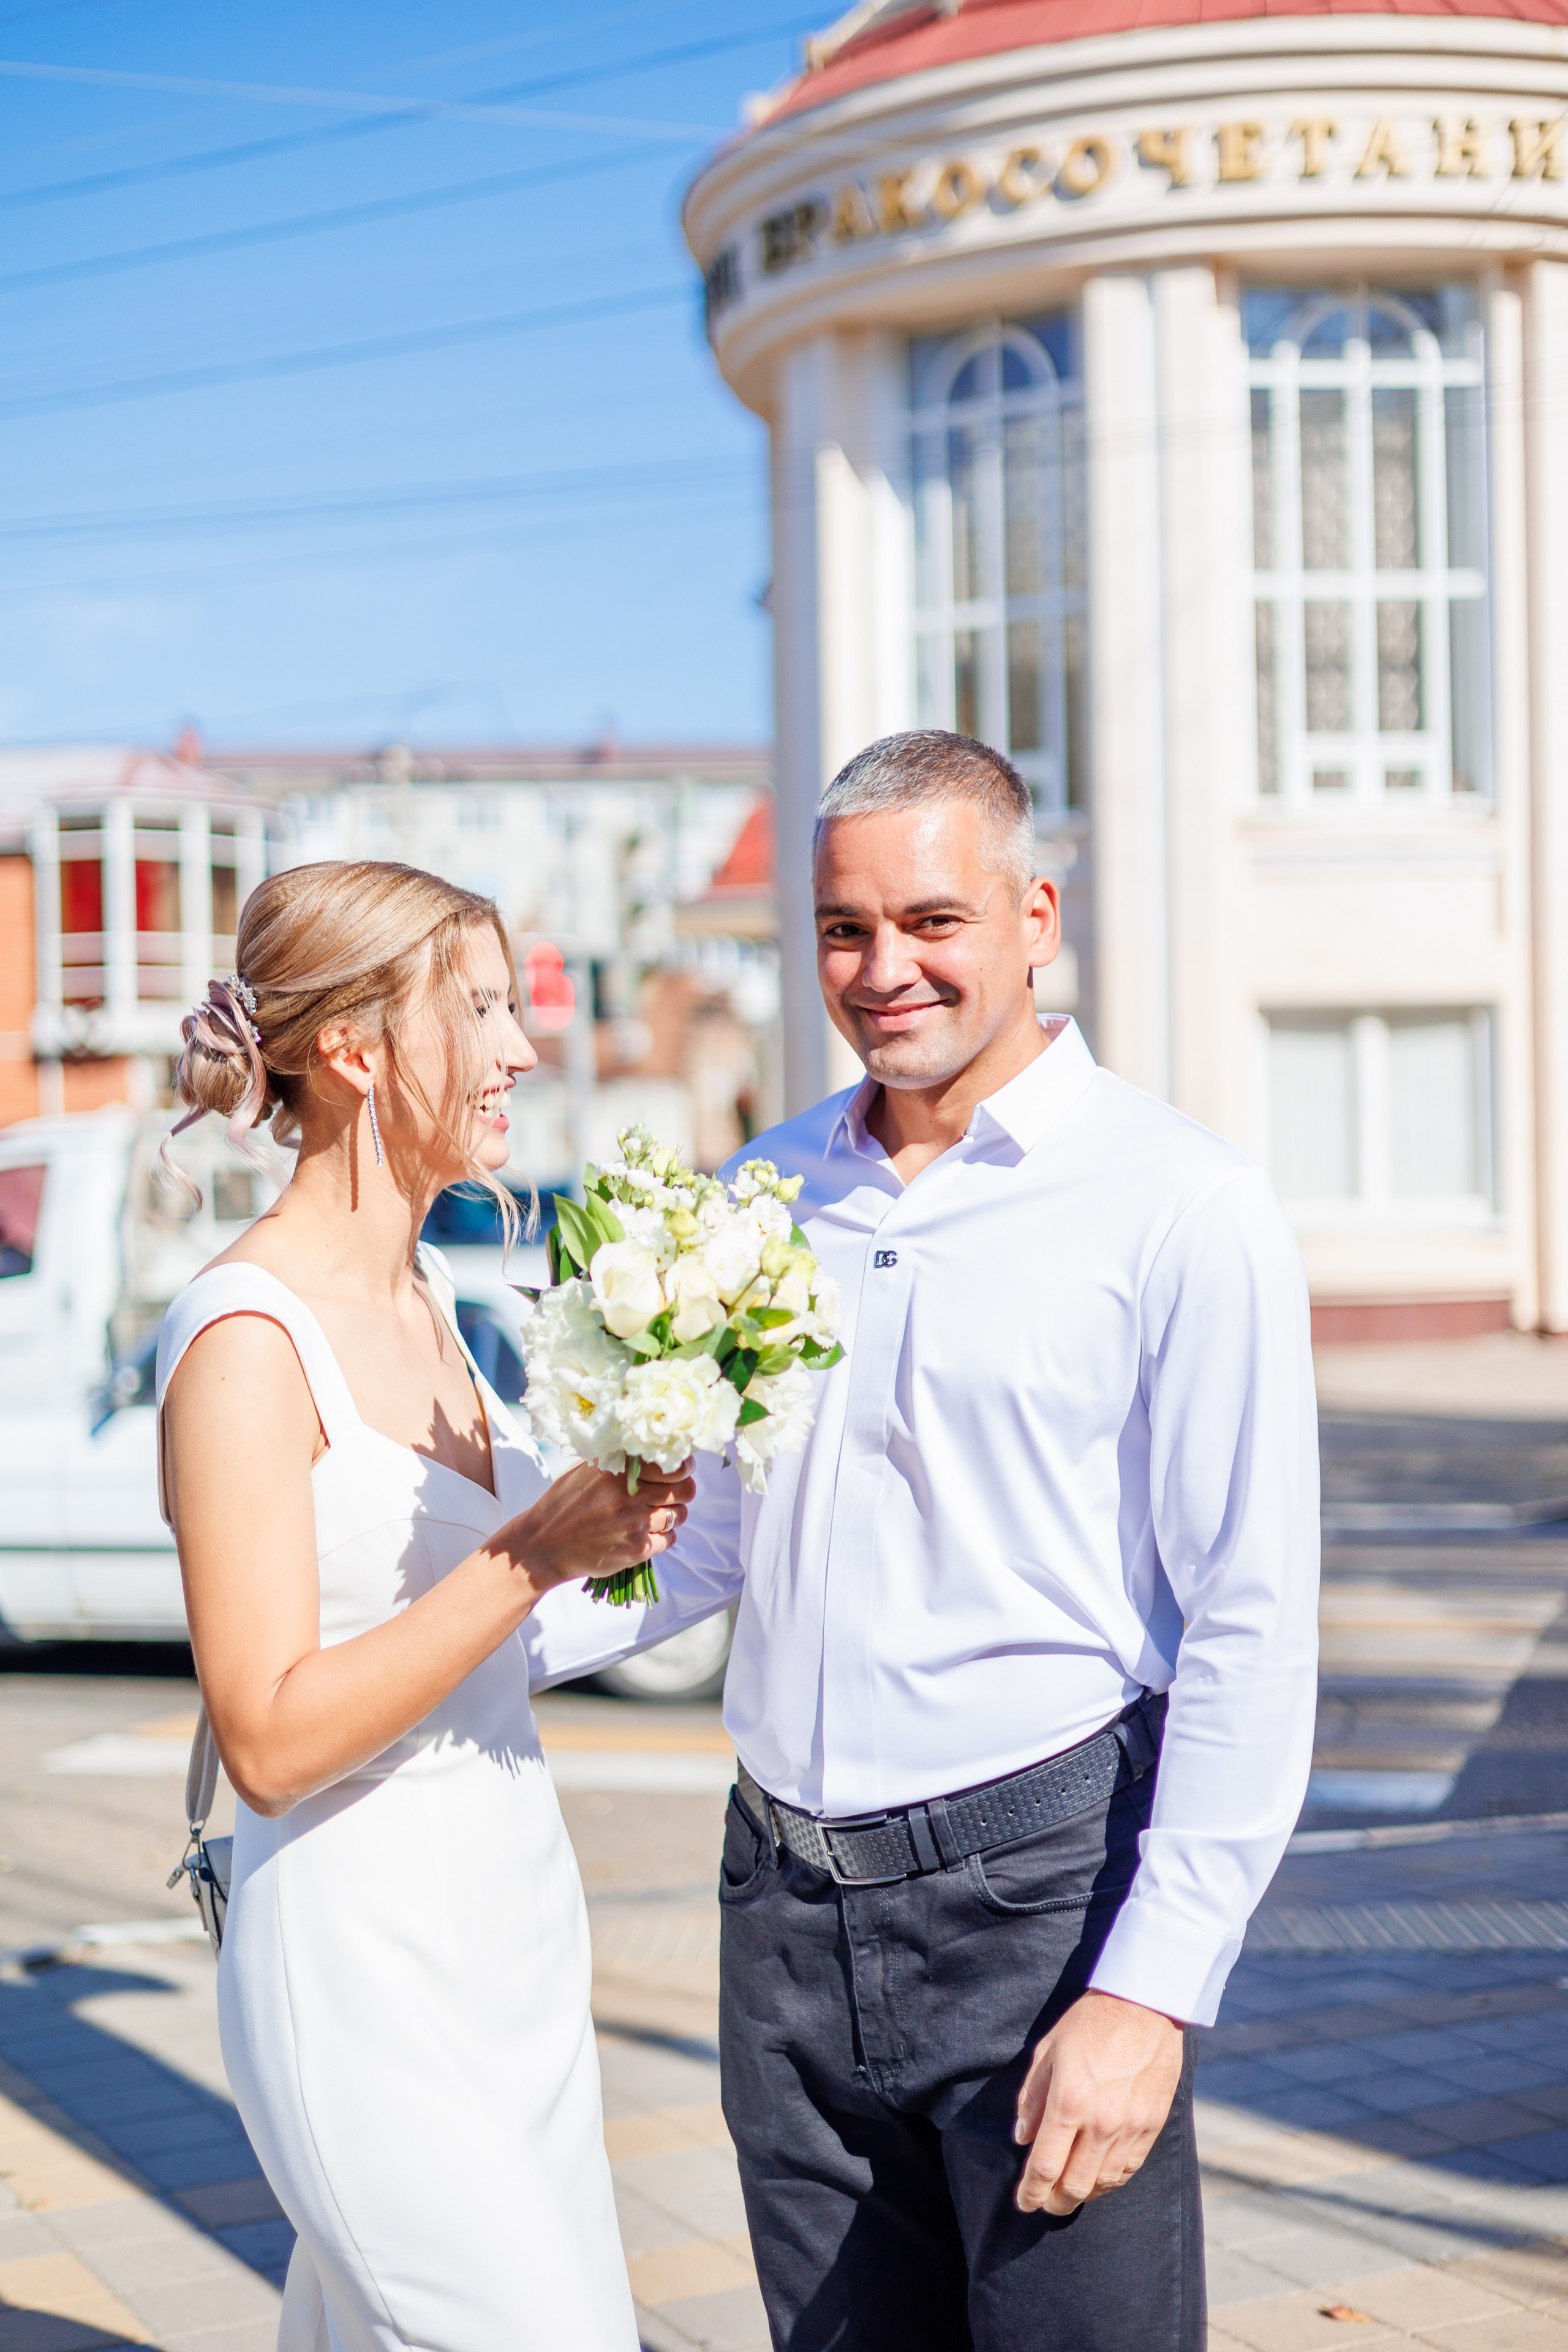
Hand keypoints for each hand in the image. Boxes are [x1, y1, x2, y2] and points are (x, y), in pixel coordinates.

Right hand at [504, 1461, 695, 1589]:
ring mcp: (633, 1523)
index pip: (673, 1464)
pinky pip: (669, 1540)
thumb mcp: (586, 1471)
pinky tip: (644, 1533)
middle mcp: (628, 1494)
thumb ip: (618, 1460)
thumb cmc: (565, 1504)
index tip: (681, 1470)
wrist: (543, 1545)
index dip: (683, 1468)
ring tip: (654, 1515)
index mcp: (617, 1469)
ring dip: (672, 1516)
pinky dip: (662, 1537)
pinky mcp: (635, 1549)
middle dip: (682, 1492)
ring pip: (679, 1515)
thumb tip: (654, 1447)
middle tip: (672, 1494)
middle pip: (684, 1490)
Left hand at [1013, 1991, 1183, 2215]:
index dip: (1031, 2191)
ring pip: (1103, 2183)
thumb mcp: (1047, 2052)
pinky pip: (1129, 2169)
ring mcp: (1129, 2126)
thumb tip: (1023, 2139)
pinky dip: (1110, 2181)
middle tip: (1045, 2203)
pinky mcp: (1152, 2125)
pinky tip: (1099, 2179)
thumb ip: (1032, 2098)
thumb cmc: (1089, 2023)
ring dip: (1083, 2194)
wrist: (1143, 2005)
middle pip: (1074, 2185)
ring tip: (1069, 2193)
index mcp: (1069, 2101)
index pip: (1045, 2166)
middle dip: (1054, 2202)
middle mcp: (1100, 2121)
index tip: (1023, 2202)